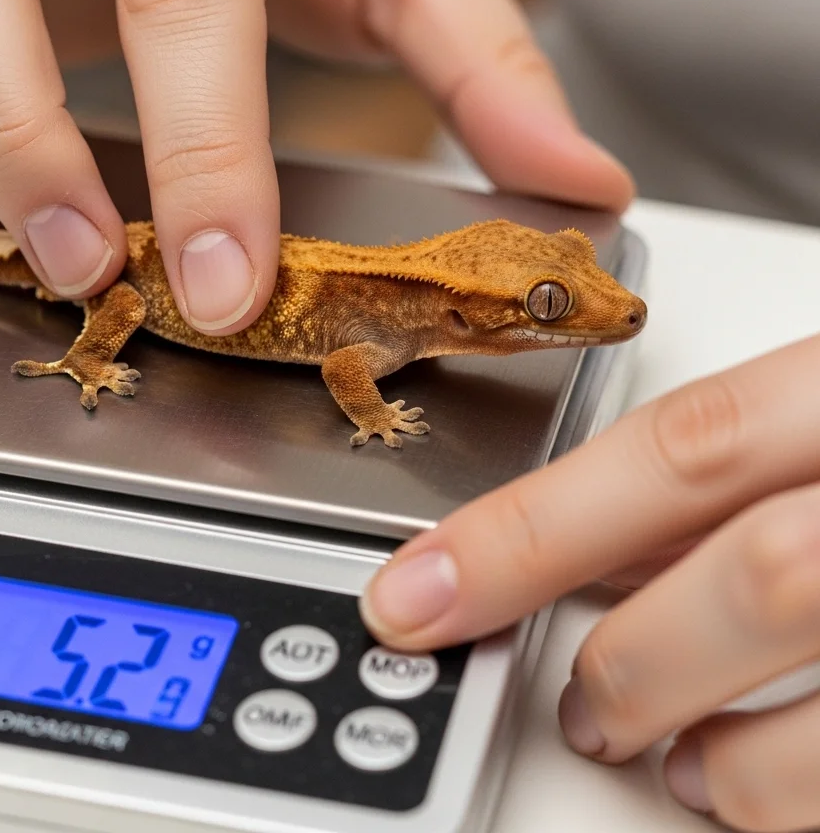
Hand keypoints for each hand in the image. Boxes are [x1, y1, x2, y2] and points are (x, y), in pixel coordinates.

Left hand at [360, 333, 819, 831]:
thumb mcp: (809, 412)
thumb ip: (707, 470)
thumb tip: (573, 530)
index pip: (675, 449)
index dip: (527, 529)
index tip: (412, 591)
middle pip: (752, 572)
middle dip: (627, 655)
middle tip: (571, 703)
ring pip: (798, 641)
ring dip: (689, 719)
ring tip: (634, 741)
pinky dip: (774, 782)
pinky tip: (729, 782)